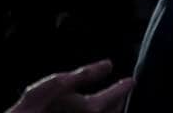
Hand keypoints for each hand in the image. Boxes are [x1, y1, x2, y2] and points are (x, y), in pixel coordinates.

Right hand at [6, 61, 131, 112]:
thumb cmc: (40, 102)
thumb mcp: (61, 81)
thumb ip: (87, 73)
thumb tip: (108, 65)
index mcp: (93, 107)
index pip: (116, 94)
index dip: (124, 86)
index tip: (132, 81)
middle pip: (116, 109)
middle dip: (120, 99)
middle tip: (123, 89)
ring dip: (113, 108)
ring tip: (113, 100)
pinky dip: (104, 112)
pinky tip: (96, 109)